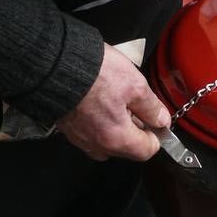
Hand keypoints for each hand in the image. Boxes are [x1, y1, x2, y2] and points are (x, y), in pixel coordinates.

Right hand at [56, 43, 171, 161]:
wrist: (54, 65)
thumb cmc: (96, 75)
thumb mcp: (135, 85)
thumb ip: (151, 107)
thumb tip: (161, 121)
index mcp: (117, 139)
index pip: (146, 151)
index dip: (157, 136)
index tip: (157, 120)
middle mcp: (97, 145)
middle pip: (126, 148)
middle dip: (136, 131)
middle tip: (137, 105)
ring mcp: (79, 138)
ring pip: (107, 141)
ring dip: (117, 127)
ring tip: (118, 102)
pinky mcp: (67, 127)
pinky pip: (90, 133)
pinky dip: (99, 123)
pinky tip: (100, 102)